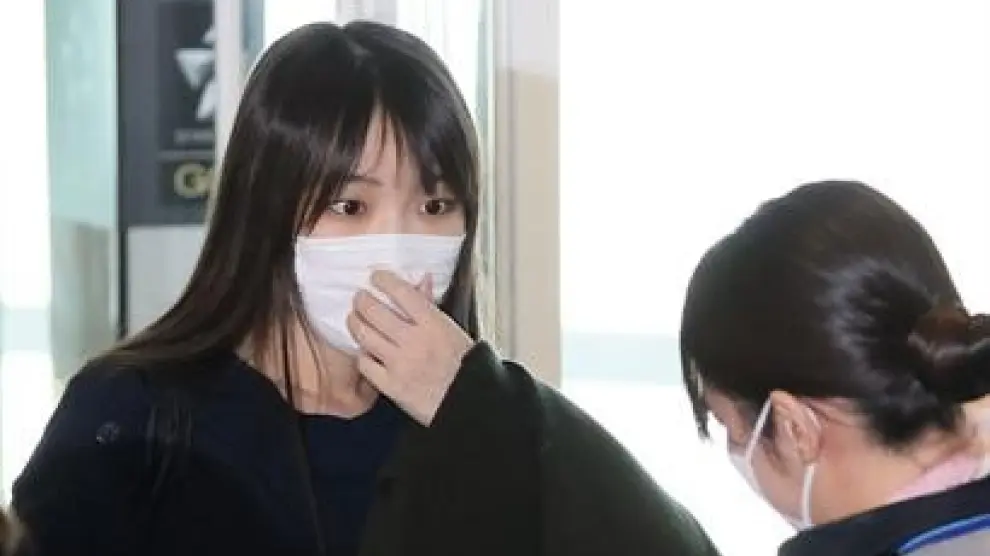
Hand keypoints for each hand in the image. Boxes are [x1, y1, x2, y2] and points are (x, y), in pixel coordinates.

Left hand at [347, 270, 474, 424]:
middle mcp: (414, 341)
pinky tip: (365, 350)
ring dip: (355, 322)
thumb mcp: (454, 330)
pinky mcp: (391, 385)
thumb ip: (432, 306)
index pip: (401, 292)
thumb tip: (422, 280)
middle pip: (374, 311)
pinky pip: (365, 364)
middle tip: (359, 297)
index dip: (384, 280)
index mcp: (433, 324)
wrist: (469, 403)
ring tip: (354, 318)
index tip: (376, 277)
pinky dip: (362, 354)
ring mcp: (400, 364)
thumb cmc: (465, 367)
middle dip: (362, 300)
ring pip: (364, 335)